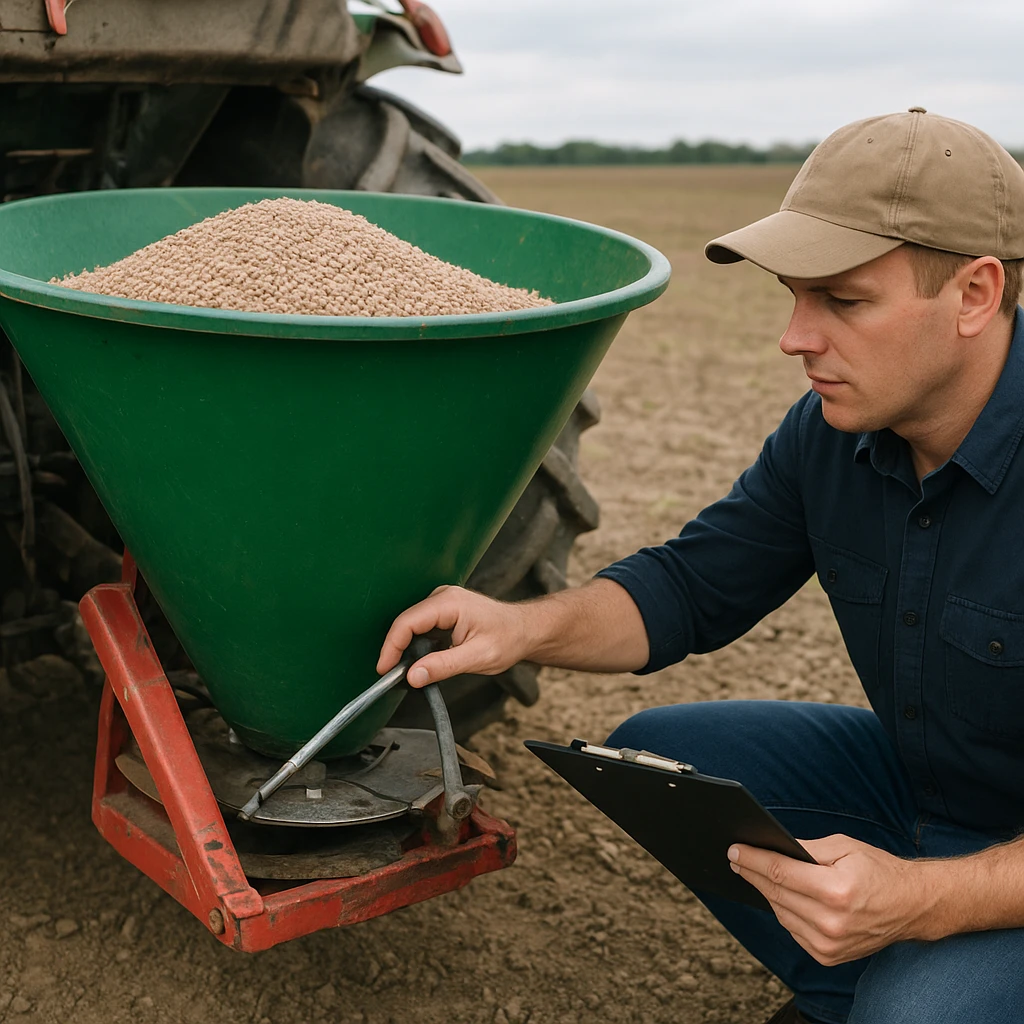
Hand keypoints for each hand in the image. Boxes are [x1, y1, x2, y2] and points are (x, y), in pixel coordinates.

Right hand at [377, 585, 531, 686]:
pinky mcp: (443, 610)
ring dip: (406, 648)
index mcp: (449, 603)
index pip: (407, 622)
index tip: (384, 669)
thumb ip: (443, 666)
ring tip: (408, 671)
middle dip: (396, 649)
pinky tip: (422, 660)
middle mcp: (443, 597)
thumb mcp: (477, 657)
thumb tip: (413, 676)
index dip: (391, 647)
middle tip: (393, 676)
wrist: (525, 630)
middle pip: (405, 622)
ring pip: (411, 625)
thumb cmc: (508, 638)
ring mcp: (442, 602)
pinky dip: (416, 644)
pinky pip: (421, 626)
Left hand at [727, 834, 930, 964]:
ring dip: (766, 892)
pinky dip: (783, 911)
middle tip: (735, 858)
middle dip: (752, 873)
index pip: (779, 872)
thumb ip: (806, 848)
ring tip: (752, 873)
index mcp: (835, 891)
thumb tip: (773, 846)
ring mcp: (829, 943)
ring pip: (780, 913)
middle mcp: (831, 922)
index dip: (752, 860)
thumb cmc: (878, 870)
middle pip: (775, 893)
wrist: (912, 906)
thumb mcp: (844, 847)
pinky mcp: (828, 956)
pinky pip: (792, 929)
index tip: (734, 850)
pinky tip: (778, 895)